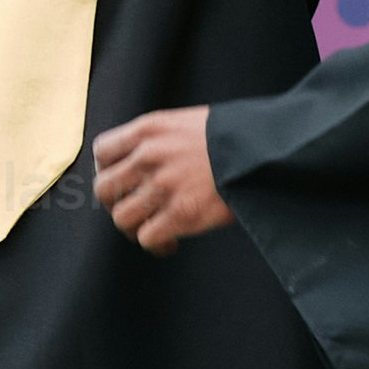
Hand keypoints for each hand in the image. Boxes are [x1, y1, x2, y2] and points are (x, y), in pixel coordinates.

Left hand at [91, 104, 231, 248]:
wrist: (265, 149)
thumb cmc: (234, 136)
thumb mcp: (188, 123)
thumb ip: (160, 140)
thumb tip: (140, 163)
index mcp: (149, 130)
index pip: (103, 151)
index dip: (108, 169)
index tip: (122, 181)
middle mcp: (149, 157)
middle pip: (104, 189)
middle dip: (115, 203)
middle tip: (136, 209)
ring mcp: (163, 187)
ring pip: (121, 218)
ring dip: (134, 228)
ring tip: (153, 228)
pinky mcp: (181, 214)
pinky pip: (147, 238)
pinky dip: (156, 245)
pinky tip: (171, 243)